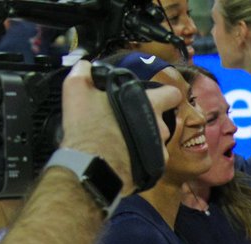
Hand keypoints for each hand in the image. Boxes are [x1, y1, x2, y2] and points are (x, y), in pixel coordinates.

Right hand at [60, 60, 181, 189]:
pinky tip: (126, 157)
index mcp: (151, 104)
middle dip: (148, 119)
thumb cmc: (89, 126)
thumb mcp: (77, 89)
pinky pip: (152, 159)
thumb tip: (86, 66)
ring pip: (157, 141)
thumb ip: (84, 72)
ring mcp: (161, 151)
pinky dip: (142, 158)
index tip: (156, 98)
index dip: (166, 94)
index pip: (173, 94)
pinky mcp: (156, 169)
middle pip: (161, 119)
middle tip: (128, 122)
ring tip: (124, 141)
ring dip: (145, 140)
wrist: (93, 167)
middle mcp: (162, 127)